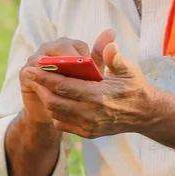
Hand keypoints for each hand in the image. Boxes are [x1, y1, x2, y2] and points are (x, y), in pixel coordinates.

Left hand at [23, 30, 157, 138]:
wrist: (144, 114)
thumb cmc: (134, 87)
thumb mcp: (128, 70)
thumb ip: (115, 57)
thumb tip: (108, 41)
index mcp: (99, 95)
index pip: (64, 86)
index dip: (44, 77)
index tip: (30, 68)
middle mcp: (92, 113)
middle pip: (54, 102)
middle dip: (40, 87)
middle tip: (32, 74)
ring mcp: (89, 126)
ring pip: (56, 113)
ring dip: (46, 99)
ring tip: (41, 85)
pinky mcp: (88, 133)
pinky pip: (62, 124)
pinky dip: (55, 112)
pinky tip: (55, 99)